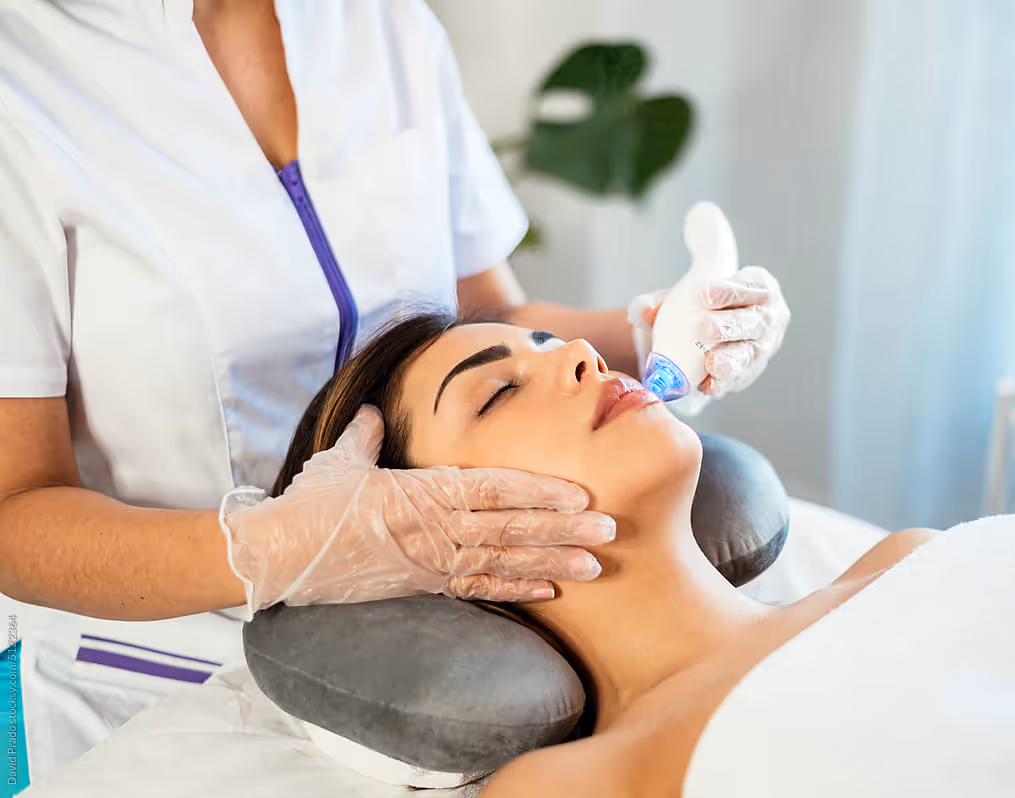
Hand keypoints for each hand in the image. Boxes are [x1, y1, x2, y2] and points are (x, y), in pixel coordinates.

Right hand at [219, 405, 615, 616]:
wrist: (276, 555)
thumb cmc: (308, 505)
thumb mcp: (339, 459)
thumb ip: (365, 434)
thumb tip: (371, 409)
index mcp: (424, 489)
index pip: (495, 487)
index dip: (540, 491)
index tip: (579, 494)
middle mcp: (436, 526)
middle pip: (512, 526)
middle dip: (565, 529)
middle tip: (610, 529)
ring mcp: (432, 560)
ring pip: (504, 560)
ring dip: (553, 562)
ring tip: (594, 565)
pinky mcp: (422, 586)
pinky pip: (477, 589)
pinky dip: (515, 591)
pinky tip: (551, 593)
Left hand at [626, 266, 789, 397]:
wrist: (706, 330)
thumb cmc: (697, 306)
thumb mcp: (679, 296)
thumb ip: (659, 300)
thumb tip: (640, 310)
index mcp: (759, 284)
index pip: (750, 284)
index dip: (730, 291)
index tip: (703, 294)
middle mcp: (769, 316)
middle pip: (754, 322)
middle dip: (730, 325)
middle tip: (705, 328)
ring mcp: (764, 346)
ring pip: (751, 353)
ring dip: (731, 360)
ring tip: (712, 364)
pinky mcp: (751, 371)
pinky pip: (741, 378)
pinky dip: (724, 381)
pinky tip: (709, 385)